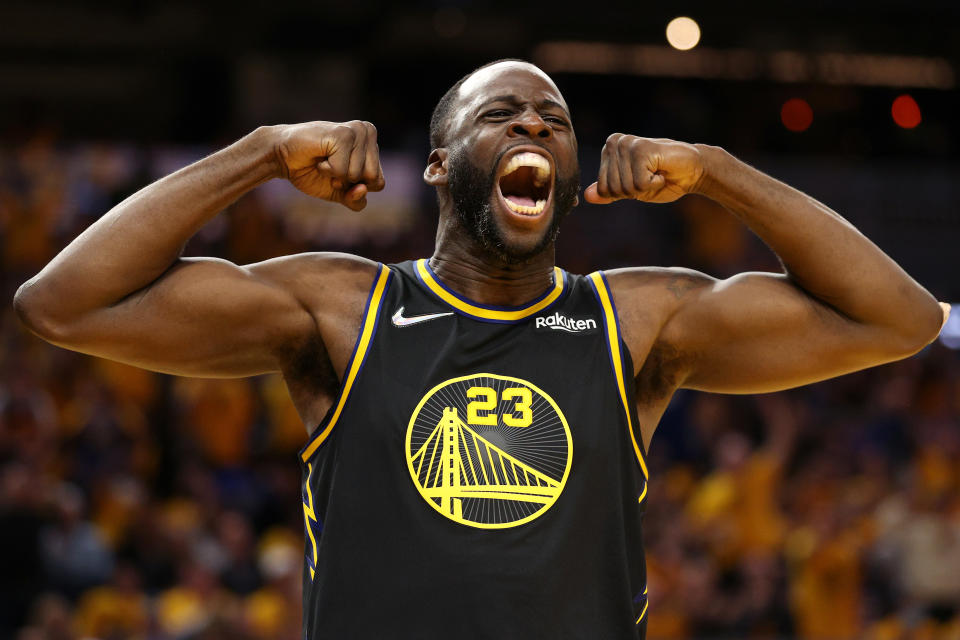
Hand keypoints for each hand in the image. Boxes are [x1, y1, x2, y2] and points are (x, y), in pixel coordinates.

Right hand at [273, 120, 384, 210]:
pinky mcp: (343, 133)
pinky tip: (319, 155)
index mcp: (372, 144)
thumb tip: (361, 189)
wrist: (281, 158)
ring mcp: (356, 131)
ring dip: (336, 175)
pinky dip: (327, 170)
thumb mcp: (339, 193)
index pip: (379, 183)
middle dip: (348, 182)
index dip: (356, 188)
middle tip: (330, 167)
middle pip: (374, 179)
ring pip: (358, 175)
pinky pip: (343, 170)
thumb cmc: (311, 172)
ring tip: (324, 160)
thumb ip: (356, 200)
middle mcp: (367, 132)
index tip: (338, 175)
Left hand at [584, 135, 704, 204]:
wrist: (694, 170)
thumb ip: (609, 192)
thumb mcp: (632, 190)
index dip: (624, 193)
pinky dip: (654, 184)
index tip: (641, 179)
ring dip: (645, 187)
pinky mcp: (641, 149)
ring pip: (625, 188)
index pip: (603, 189)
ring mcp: (627, 144)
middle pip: (612, 189)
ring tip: (657, 172)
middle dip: (634, 191)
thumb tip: (587, 197)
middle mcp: (614, 143)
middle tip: (651, 176)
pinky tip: (661, 170)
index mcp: (609, 150)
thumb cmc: (664, 179)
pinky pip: (639, 184)